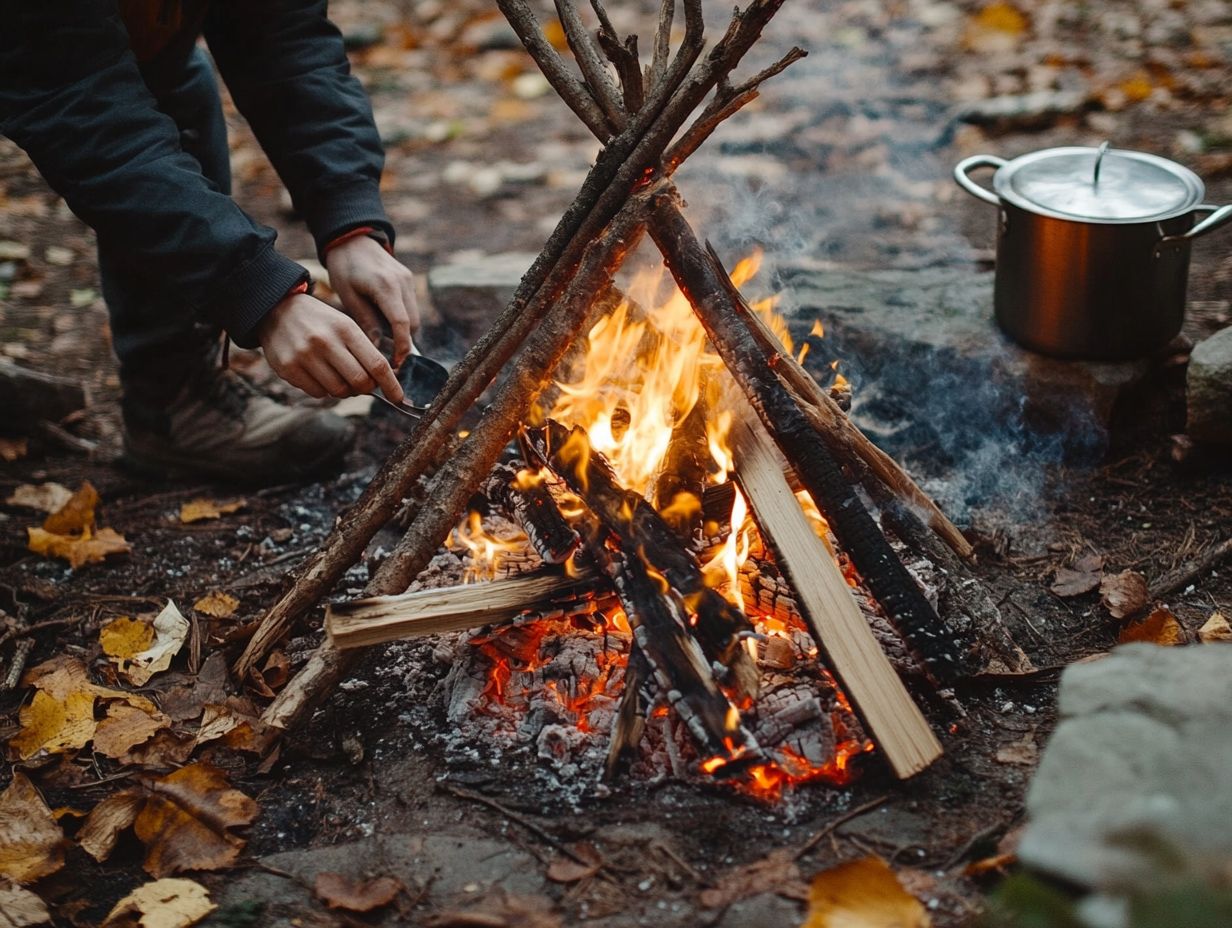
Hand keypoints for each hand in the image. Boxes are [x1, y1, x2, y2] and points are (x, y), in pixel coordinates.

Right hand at [255, 292, 404, 402]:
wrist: (276, 311)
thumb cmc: (320, 322)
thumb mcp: (345, 325)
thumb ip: (364, 351)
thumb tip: (384, 382)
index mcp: (346, 329)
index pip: (377, 364)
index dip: (391, 385)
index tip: (398, 397)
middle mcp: (326, 342)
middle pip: (360, 382)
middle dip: (366, 388)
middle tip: (362, 383)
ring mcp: (305, 356)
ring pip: (339, 391)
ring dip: (345, 390)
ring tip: (339, 376)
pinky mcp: (288, 368)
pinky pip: (318, 393)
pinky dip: (325, 390)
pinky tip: (320, 375)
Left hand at [324, 234, 419, 367]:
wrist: (352, 238)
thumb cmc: (344, 267)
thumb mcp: (349, 296)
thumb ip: (366, 322)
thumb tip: (376, 351)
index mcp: (385, 286)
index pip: (402, 324)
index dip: (401, 347)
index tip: (395, 364)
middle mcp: (402, 282)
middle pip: (413, 323)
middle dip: (403, 342)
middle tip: (386, 357)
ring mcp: (408, 280)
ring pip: (415, 316)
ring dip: (403, 331)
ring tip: (382, 337)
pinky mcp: (409, 279)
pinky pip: (411, 306)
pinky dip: (402, 318)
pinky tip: (384, 321)